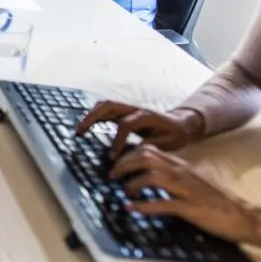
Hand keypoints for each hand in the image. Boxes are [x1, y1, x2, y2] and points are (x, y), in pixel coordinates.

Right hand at [76, 100, 204, 157]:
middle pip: (110, 106)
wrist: (181, 124)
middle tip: (81, 131)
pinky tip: (86, 127)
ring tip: (79, 129)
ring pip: (105, 105)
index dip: (118, 140)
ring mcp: (128, 109)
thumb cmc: (174, 135)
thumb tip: (131, 155)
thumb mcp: (166, 144)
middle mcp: (135, 109)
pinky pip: (106, 110)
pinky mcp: (124, 112)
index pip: (126, 125)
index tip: (112, 157)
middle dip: (93, 117)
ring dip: (90, 115)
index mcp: (146, 116)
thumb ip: (149, 147)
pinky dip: (94, 116)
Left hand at [110, 145, 260, 248]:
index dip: (129, 154)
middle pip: (147, 158)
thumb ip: (173, 176)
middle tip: (112, 175)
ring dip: (133, 183)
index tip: (116, 163)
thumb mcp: (193, 181)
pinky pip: (164, 204)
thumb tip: (149, 175)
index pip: (150, 150)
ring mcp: (187, 190)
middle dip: (125, 164)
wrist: (244, 216)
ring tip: (123, 191)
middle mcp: (182, 173)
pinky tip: (132, 209)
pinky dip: (144, 206)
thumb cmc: (217, 201)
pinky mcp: (191, 208)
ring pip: (153, 176)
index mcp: (181, 166)